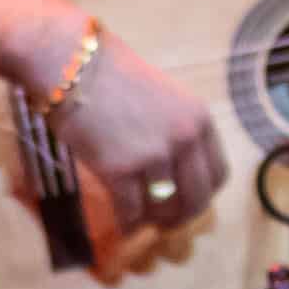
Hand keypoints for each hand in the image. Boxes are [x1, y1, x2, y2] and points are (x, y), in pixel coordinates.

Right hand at [50, 38, 227, 283]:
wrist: (71, 64)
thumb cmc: (110, 75)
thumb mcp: (163, 99)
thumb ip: (174, 131)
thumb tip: (172, 171)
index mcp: (199, 119)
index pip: (218, 174)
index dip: (203, 194)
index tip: (187, 201)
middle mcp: (184, 139)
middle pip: (197, 198)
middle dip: (181, 217)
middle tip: (165, 223)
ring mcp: (153, 156)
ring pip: (164, 209)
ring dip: (152, 221)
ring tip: (141, 221)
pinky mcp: (120, 170)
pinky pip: (130, 211)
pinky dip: (126, 223)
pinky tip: (121, 223)